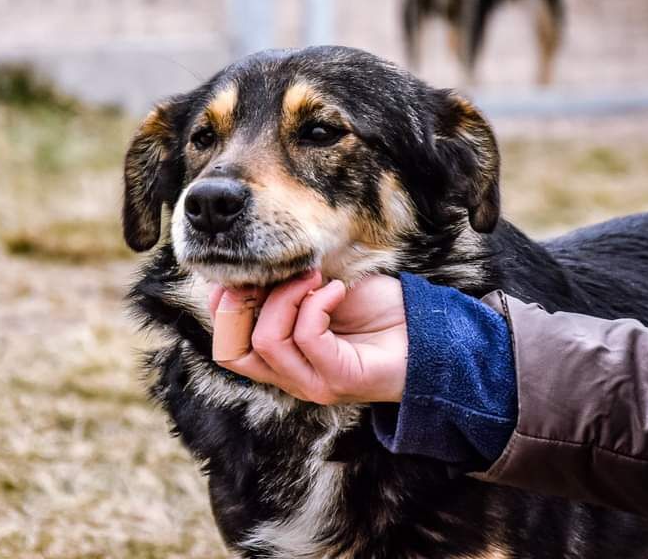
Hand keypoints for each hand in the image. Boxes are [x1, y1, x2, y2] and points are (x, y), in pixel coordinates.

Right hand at [209, 270, 407, 404]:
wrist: (425, 329)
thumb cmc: (375, 309)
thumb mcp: (320, 288)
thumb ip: (284, 284)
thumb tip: (248, 267)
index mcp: (281, 358)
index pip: (228, 347)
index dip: (223, 308)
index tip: (243, 270)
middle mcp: (290, 376)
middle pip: (233, 351)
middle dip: (242, 303)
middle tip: (272, 272)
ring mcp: (313, 382)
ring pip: (268, 341)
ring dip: (286, 296)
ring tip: (314, 276)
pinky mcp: (339, 378)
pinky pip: (308, 337)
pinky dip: (317, 303)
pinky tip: (337, 290)